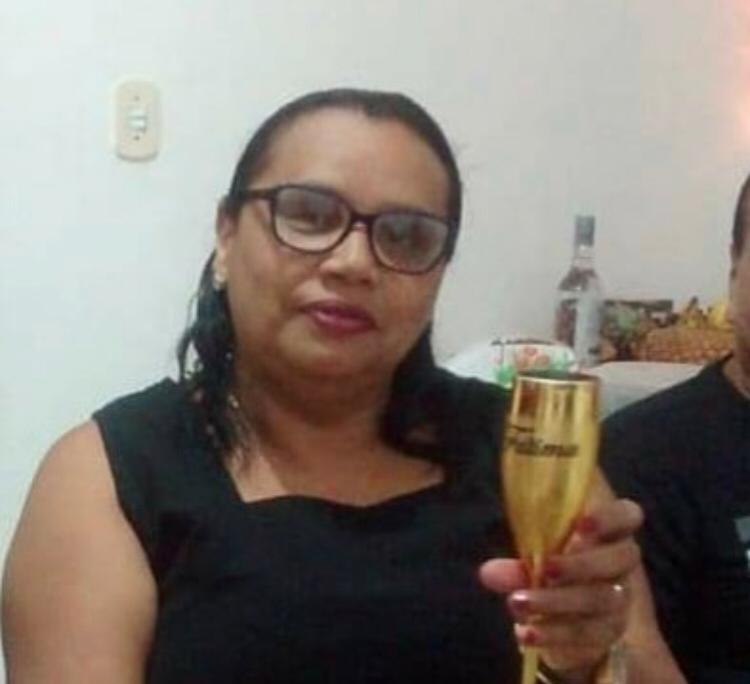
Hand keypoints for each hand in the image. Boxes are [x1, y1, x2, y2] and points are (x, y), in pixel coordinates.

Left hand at [479, 481, 642, 679]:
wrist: (561, 617)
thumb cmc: (551, 567)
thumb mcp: (533, 560)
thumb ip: (517, 564)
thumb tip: (489, 573)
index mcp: (607, 532)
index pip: (627, 515)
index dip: (609, 517)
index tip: (581, 523)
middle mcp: (620, 565)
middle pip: (621, 558)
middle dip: (582, 564)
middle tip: (546, 568)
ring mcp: (619, 600)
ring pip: (601, 599)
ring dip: (556, 601)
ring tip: (517, 603)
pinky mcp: (607, 633)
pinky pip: (586, 634)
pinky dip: (553, 634)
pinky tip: (524, 631)